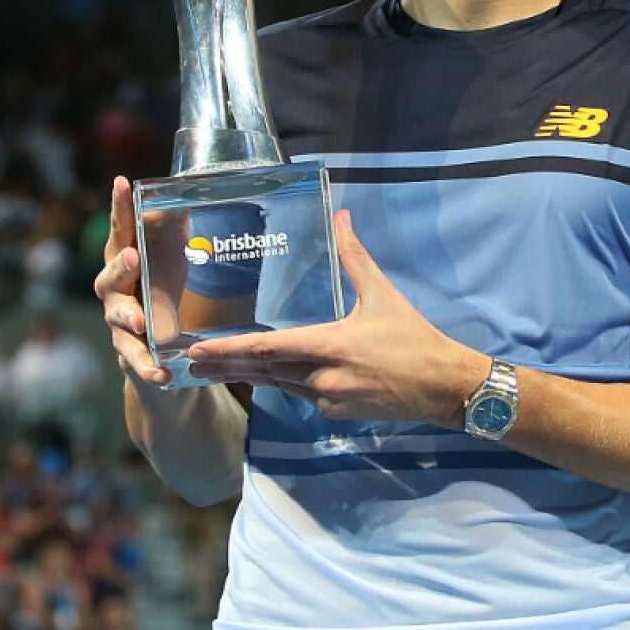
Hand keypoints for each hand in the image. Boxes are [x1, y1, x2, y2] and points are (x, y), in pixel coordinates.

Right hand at [95, 176, 169, 385]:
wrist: (159, 353)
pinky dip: (147, 369)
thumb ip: (173, 227)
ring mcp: (118, 324)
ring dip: (129, 317)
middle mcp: (114, 291)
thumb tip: (189, 188)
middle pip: (111, 276)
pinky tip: (161, 376)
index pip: (121, 230)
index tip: (121, 182)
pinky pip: (135, 362)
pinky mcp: (130, 355)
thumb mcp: (171, 258)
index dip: (119, 207)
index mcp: (125, 260)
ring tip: (142, 320)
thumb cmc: (161, 290)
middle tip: (133, 256)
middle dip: (121, 266)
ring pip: (118, 319)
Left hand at [185, 209, 488, 425]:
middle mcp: (322, 378)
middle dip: (223, 367)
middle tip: (187, 365)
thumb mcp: (383, 294)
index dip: (228, 350)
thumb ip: (355, 256)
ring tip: (214, 371)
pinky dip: (282, 383)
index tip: (196, 351)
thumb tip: (342, 217)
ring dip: (247, 377)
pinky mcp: (336, 413)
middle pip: (262, 372)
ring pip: (278, 385)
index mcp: (330, 346)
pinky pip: (301, 395)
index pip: (266, 350)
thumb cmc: (414, 338)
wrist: (442, 386)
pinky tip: (267, 377)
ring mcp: (328, 399)